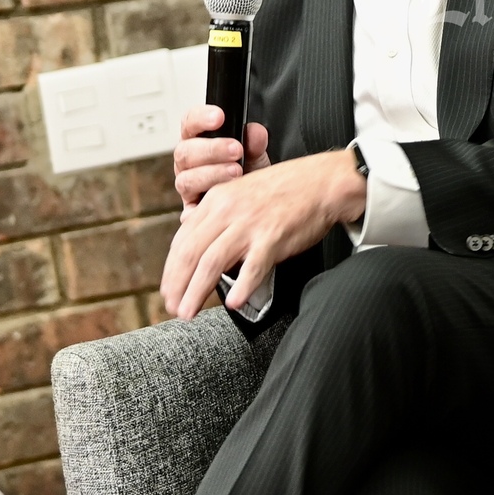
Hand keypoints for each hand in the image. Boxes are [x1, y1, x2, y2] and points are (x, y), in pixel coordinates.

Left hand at [160, 149, 366, 318]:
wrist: (324, 181)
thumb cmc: (288, 190)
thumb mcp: (242, 193)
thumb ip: (219, 216)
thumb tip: (199, 243)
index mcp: (217, 200)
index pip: (182, 239)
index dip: (171, 269)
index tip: (168, 289)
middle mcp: (228, 210)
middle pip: (190, 253)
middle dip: (176, 285)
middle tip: (172, 307)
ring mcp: (250, 224)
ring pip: (211, 262)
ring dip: (196, 292)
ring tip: (188, 313)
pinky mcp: (273, 237)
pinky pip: (252, 267)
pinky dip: (241, 287)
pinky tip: (233, 304)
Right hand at [173, 106, 269, 207]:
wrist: (255, 204)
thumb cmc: (250, 173)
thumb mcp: (256, 155)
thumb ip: (254, 142)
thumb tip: (254, 131)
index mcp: (199, 140)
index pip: (190, 123)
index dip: (201, 118)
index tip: (219, 117)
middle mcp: (189, 162)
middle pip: (185, 152)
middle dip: (212, 149)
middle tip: (236, 150)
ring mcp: (188, 186)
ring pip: (186, 179)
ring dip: (212, 174)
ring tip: (237, 172)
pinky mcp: (191, 210)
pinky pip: (190, 210)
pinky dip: (204, 206)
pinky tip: (221, 202)